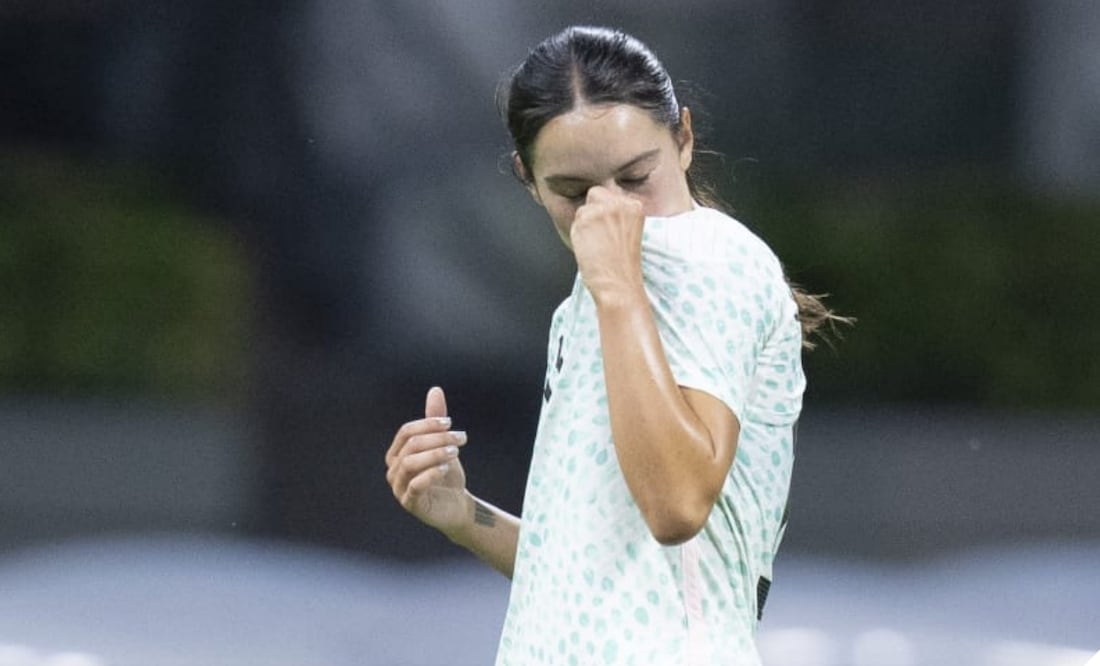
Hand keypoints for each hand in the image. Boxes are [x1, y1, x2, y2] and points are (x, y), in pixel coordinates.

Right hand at [385, 387, 469, 535]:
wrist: (455, 505)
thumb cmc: (445, 474)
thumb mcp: (443, 445)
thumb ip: (436, 420)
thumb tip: (435, 390)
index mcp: (397, 453)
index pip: (406, 432)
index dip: (428, 424)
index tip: (450, 423)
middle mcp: (394, 469)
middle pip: (411, 445)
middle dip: (437, 438)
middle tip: (460, 438)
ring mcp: (399, 487)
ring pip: (411, 463)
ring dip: (435, 454)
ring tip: (455, 452)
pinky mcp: (410, 503)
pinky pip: (415, 485)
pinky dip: (431, 474)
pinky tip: (446, 468)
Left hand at [569, 186, 645, 303]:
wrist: (619, 283)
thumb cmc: (624, 265)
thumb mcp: (629, 231)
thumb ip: (617, 215)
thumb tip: (598, 207)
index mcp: (635, 206)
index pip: (611, 196)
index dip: (606, 213)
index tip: (610, 231)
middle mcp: (619, 203)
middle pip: (596, 194)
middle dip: (594, 211)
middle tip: (601, 236)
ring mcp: (602, 209)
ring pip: (584, 209)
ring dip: (585, 225)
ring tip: (597, 245)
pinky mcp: (586, 218)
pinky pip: (575, 221)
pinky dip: (578, 234)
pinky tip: (589, 247)